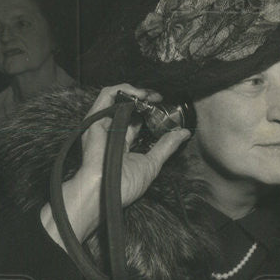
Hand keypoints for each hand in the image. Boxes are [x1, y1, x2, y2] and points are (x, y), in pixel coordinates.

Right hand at [43, 84, 191, 244]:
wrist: (104, 191)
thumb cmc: (124, 184)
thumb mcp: (152, 162)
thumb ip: (166, 146)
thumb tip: (184, 133)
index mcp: (123, 143)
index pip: (138, 122)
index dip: (152, 113)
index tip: (166, 109)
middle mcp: (111, 132)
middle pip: (129, 108)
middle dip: (146, 100)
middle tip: (161, 98)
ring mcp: (103, 124)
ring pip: (118, 98)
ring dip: (137, 92)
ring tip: (153, 95)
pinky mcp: (94, 118)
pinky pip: (106, 95)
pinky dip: (124, 89)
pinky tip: (140, 94)